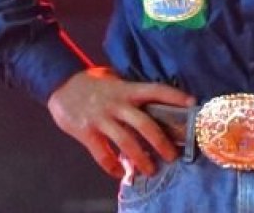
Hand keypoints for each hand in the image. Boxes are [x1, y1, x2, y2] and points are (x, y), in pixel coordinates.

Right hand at [46, 66, 194, 178]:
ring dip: (141, 159)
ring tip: (151, 170)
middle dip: (161, 142)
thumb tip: (156, 102)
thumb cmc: (93, 82)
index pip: (156, 90)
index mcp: (127, 89)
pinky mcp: (86, 132)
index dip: (175, 96)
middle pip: (145, 124)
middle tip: (172, 156)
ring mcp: (102, 118)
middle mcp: (117, 104)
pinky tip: (120, 173)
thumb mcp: (116, 80)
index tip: (192, 103)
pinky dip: (112, 166)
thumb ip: (132, 91)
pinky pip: (102, 154)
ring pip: (126, 142)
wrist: (60, 84)